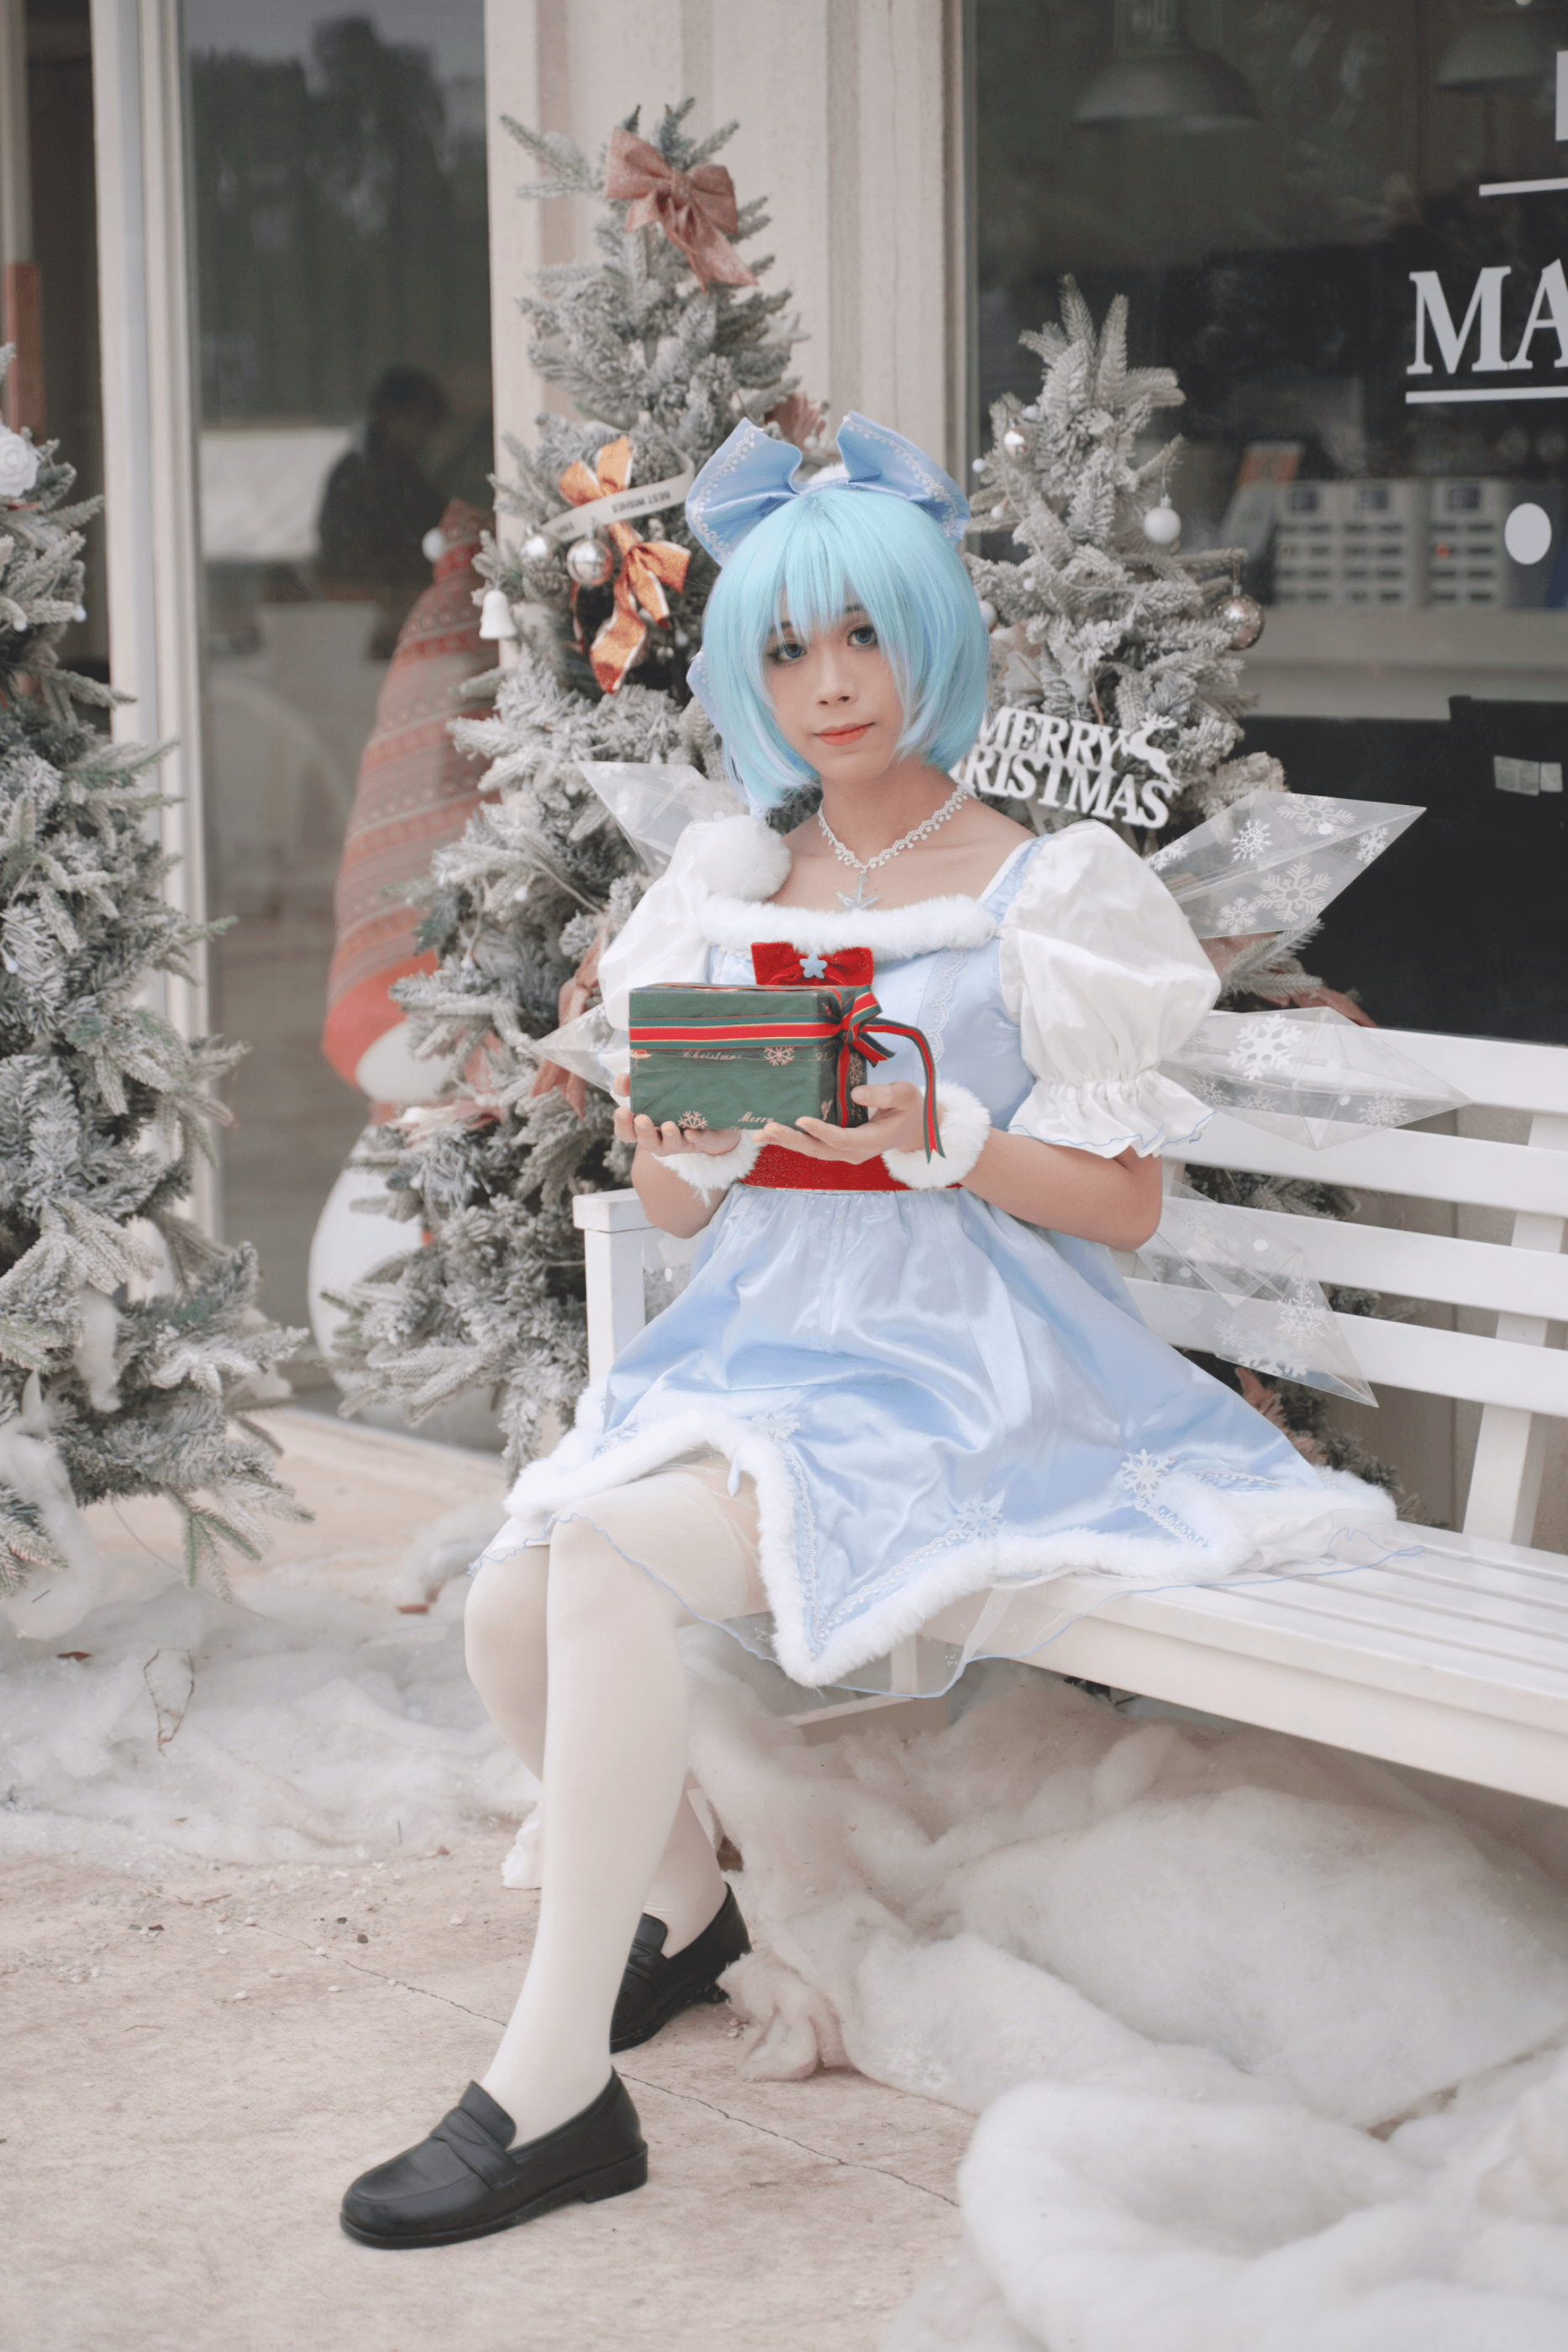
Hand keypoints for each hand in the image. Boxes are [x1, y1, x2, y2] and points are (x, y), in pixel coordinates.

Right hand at [613, 1073, 740, 1157]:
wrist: (712, 1111)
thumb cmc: (672, 1099)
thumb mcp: (650, 1088)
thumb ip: (631, 1083)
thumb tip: (621, 1082)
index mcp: (645, 1128)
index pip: (627, 1133)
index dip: (623, 1125)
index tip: (622, 1111)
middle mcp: (660, 1139)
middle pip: (647, 1143)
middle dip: (644, 1132)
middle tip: (642, 1119)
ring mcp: (681, 1142)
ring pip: (671, 1146)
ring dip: (669, 1137)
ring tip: (668, 1125)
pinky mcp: (702, 1139)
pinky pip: (698, 1141)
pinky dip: (694, 1138)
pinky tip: (691, 1132)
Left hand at [766, 1080, 926, 1162]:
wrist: (912, 1128)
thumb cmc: (910, 1108)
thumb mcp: (906, 1095)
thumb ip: (884, 1095)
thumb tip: (856, 1094)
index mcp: (871, 1141)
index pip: (841, 1139)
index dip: (821, 1131)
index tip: (801, 1118)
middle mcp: (854, 1152)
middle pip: (818, 1149)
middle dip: (791, 1139)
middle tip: (767, 1129)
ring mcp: (844, 1153)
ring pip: (811, 1151)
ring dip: (785, 1142)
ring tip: (759, 1134)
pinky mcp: (836, 1148)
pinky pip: (811, 1146)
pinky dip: (790, 1140)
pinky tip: (769, 1134)